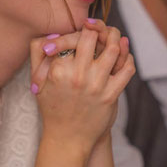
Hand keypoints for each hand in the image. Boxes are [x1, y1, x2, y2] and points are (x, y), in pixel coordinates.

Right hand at [29, 24, 134, 150]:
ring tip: (116, 38)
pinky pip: (126, 70)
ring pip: (113, 49)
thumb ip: (37, 53)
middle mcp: (77, 75)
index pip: (73, 36)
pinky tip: (125, 57)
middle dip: (99, 28)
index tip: (86, 28)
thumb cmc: (52, 107)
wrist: (67, 139)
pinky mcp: (110, 96)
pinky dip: (128, 59)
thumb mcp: (37, 80)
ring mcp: (96, 85)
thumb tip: (52, 32)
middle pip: (93, 37)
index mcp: (58, 69)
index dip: (81, 29)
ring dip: (116, 39)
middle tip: (102, 29)